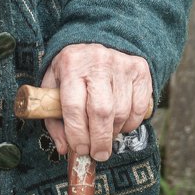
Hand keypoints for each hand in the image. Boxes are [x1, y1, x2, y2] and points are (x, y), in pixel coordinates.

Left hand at [41, 43, 151, 161]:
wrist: (97, 40)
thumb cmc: (73, 70)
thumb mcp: (54, 86)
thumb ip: (54, 118)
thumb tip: (65, 149)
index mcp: (71, 64)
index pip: (74, 106)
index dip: (77, 134)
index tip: (80, 149)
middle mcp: (97, 61)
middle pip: (101, 111)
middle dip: (99, 140)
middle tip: (98, 154)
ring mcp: (121, 64)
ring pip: (121, 112)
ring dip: (114, 132)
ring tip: (105, 133)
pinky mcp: (140, 69)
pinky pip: (139, 107)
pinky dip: (131, 123)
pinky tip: (120, 121)